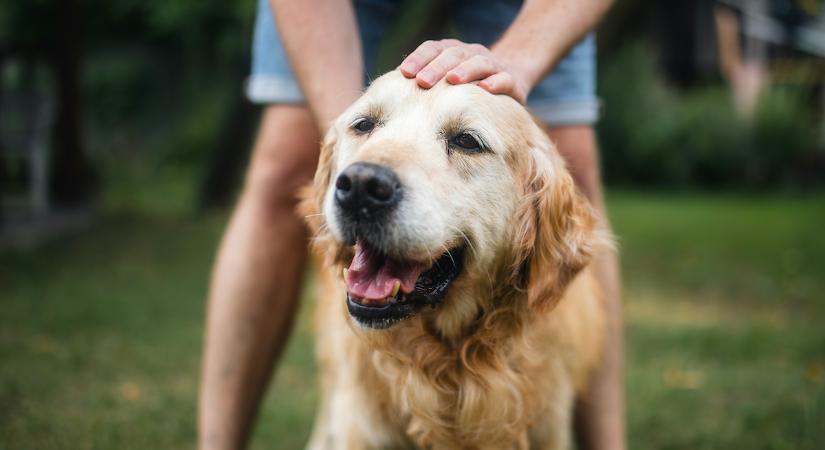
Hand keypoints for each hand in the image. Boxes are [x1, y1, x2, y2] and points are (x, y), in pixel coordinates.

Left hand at [399, 39, 529, 103]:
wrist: (511, 77)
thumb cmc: (468, 84)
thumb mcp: (446, 80)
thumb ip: (425, 82)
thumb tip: (391, 95)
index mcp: (452, 51)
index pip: (432, 48)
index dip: (419, 58)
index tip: (405, 73)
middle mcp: (471, 53)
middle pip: (453, 54)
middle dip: (437, 67)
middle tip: (423, 81)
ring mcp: (492, 65)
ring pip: (479, 62)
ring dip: (465, 71)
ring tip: (453, 80)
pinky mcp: (511, 80)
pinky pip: (504, 78)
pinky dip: (496, 82)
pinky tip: (485, 88)